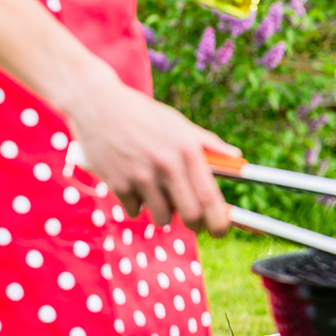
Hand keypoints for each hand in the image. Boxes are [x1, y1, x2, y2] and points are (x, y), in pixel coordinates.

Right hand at [67, 76, 238, 234]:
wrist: (99, 106)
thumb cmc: (144, 115)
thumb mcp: (179, 124)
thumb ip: (208, 144)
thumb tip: (236, 157)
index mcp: (187, 150)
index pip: (209, 196)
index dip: (219, 220)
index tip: (221, 230)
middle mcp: (167, 165)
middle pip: (189, 214)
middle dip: (195, 224)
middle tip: (195, 222)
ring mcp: (141, 176)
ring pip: (162, 217)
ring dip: (164, 213)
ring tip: (161, 194)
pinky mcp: (117, 184)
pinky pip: (135, 211)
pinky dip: (138, 205)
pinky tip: (136, 186)